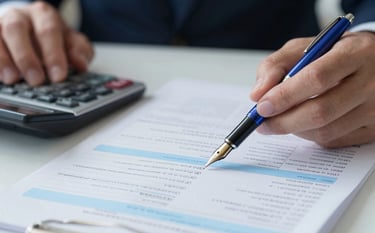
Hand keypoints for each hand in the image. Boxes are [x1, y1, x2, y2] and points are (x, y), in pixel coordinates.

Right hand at [0, 1, 93, 85]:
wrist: (28, 27)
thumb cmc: (51, 38)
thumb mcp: (71, 42)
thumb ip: (79, 51)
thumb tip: (81, 64)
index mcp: (44, 14)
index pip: (48, 31)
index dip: (54, 55)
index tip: (59, 76)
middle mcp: (19, 15)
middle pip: (17, 29)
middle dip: (27, 57)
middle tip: (37, 81)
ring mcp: (0, 24)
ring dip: (4, 59)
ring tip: (13, 80)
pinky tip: (1, 77)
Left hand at [250, 31, 374, 147]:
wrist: (374, 63)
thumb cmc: (333, 54)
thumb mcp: (303, 48)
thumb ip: (275, 65)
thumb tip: (257, 94)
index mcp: (355, 52)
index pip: (317, 78)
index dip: (285, 96)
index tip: (262, 106)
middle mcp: (372, 82)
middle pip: (321, 111)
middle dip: (283, 121)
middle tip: (262, 123)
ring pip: (325, 131)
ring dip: (294, 129)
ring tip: (280, 120)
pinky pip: (334, 141)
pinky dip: (310, 135)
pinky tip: (302, 123)